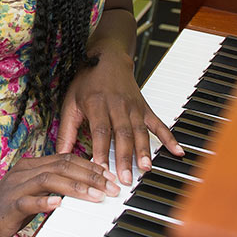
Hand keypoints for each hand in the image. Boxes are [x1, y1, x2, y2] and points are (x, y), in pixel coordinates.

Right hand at [0, 153, 117, 236]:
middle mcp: (24, 172)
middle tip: (110, 188)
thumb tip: (85, 185)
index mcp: (31, 166)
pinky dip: (44, 201)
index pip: (66, 158)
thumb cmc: (6, 211)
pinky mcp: (7, 207)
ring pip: (49, 179)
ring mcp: (14, 188)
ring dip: (75, 187)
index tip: (110, 177)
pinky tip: (58, 204)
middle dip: (90, 175)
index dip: (90, 166)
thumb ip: (54, 186)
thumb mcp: (33, 194)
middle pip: (62, 165)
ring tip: (95, 196)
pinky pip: (28, 201)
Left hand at [56, 53, 182, 185]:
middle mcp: (117, 105)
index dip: (102, 150)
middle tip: (125, 178)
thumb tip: (59, 154)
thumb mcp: (70, 102)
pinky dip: (169, 138)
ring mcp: (133, 107)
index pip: (101, 130)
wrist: (108, 58)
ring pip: (140, 131)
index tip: (102, 168)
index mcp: (97, 104)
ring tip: (146, 168)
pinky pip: (158, 124)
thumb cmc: (87, 81)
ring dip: (144, 151)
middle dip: (125, 157)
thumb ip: (66, 130)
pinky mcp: (145, 108)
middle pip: (122, 134)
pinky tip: (177, 151)